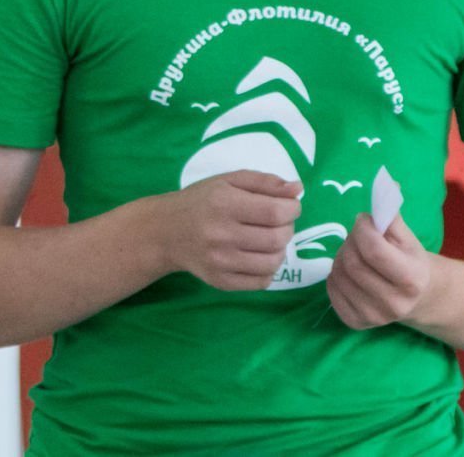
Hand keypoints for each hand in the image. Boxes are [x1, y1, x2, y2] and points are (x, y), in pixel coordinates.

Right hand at [159, 171, 301, 290]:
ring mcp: (220, 262)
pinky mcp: (221, 282)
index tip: (290, 206)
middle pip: (277, 239)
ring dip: (281, 249)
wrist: (167, 231)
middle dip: (288, 228)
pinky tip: (260, 256)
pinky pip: (261, 282)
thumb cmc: (202, 200)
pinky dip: (269, 269)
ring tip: (271, 239)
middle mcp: (221, 235)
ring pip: (273, 263)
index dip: (292, 209)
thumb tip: (297, 190)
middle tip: (280, 222)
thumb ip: (265, 182)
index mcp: (224, 204)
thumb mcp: (229, 181)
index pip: (275, 213)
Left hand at [326, 212, 436, 328]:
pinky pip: (331, 290)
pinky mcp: (356, 323)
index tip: (365, 221)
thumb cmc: (411, 261)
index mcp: (412, 279)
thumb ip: (391, 215)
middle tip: (358, 236)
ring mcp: (373, 317)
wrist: (420, 297)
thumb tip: (384, 187)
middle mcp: (394, 303)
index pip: (374, 250)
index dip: (363, 228)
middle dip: (350, 241)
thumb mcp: (408, 237)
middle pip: (353, 263)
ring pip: (339, 275)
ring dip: (341, 256)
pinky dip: (335, 275)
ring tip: (355, 252)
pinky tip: (349, 272)